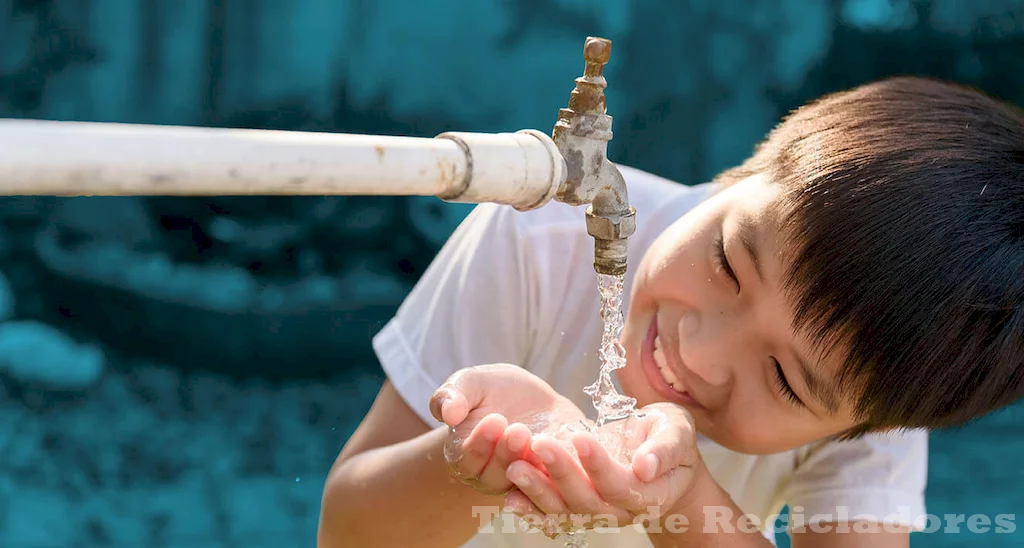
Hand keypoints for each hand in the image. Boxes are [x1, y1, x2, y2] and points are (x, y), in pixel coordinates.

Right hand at [429, 363, 587, 496]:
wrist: (528, 399)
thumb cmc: (491, 391)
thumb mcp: (471, 384)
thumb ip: (452, 396)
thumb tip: (447, 412)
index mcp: (465, 457)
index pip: (467, 460)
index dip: (479, 444)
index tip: (493, 420)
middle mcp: (492, 477)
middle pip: (497, 476)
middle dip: (508, 453)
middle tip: (519, 429)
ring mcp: (524, 482)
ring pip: (528, 484)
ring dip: (534, 465)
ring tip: (540, 439)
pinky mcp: (554, 479)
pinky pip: (560, 483)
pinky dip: (566, 471)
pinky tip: (572, 453)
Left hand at [502, 403, 700, 534]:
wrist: (661, 456)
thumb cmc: (670, 437)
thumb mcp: (677, 432)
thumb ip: (665, 448)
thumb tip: (646, 466)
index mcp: (649, 495)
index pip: (620, 484)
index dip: (599, 464)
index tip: (580, 436)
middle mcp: (621, 511)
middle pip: (587, 500)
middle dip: (561, 471)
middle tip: (538, 443)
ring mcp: (597, 514)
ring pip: (565, 512)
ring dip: (538, 491)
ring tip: (514, 467)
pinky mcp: (578, 510)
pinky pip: (552, 516)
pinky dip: (530, 509)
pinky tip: (509, 496)